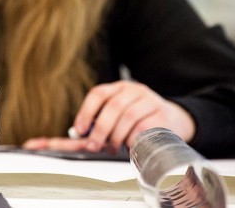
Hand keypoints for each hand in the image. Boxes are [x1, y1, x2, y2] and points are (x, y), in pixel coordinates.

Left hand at [23, 80, 195, 152]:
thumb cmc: (137, 120)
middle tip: (94, 145)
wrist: (174, 119)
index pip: (98, 93)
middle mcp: (134, 90)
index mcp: (118, 88)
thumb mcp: (117, 116)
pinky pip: (145, 127)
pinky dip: (134, 139)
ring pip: (128, 117)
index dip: (86, 111)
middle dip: (100, 128)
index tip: (78, 130)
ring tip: (113, 147)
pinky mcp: (163, 115)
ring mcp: (150, 101)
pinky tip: (130, 146)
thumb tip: (60, 140)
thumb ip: (94, 126)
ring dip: (116, 136)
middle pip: (113, 106)